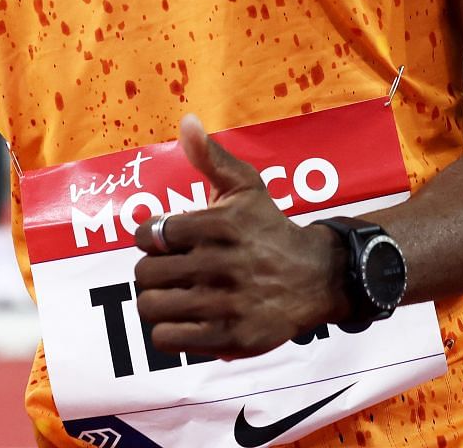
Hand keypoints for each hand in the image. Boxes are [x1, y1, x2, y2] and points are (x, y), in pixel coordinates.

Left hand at [133, 115, 346, 359]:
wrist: (318, 278)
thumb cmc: (270, 229)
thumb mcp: (246, 187)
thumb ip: (211, 157)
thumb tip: (187, 122)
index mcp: (218, 225)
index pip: (149, 234)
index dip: (150, 238)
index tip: (166, 243)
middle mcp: (220, 264)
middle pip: (144, 273)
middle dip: (153, 271)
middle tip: (171, 271)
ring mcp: (225, 304)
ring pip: (150, 307)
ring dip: (156, 302)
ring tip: (172, 295)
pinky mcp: (230, 338)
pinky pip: (167, 340)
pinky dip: (166, 331)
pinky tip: (182, 319)